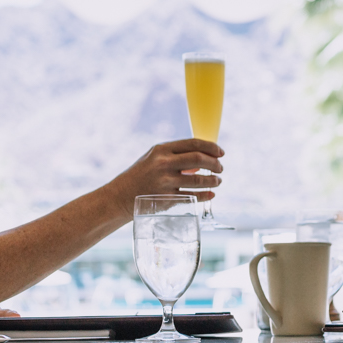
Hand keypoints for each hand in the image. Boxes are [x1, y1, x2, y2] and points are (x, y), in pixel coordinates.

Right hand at [105, 139, 223, 220]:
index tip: (221, 152)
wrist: (121, 195)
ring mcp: (165, 182)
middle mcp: (163, 163)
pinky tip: (211, 194)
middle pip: (199, 159)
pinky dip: (205, 195)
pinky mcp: (166, 198)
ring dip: (213, 180)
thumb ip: (176, 156)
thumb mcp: (154, 158)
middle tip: (221, 168)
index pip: (193, 143)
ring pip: (198, 179)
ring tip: (218, 181)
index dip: (211, 147)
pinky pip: (192, 196)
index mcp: (162, 149)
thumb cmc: (141, 175)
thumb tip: (203, 158)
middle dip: (215, 164)